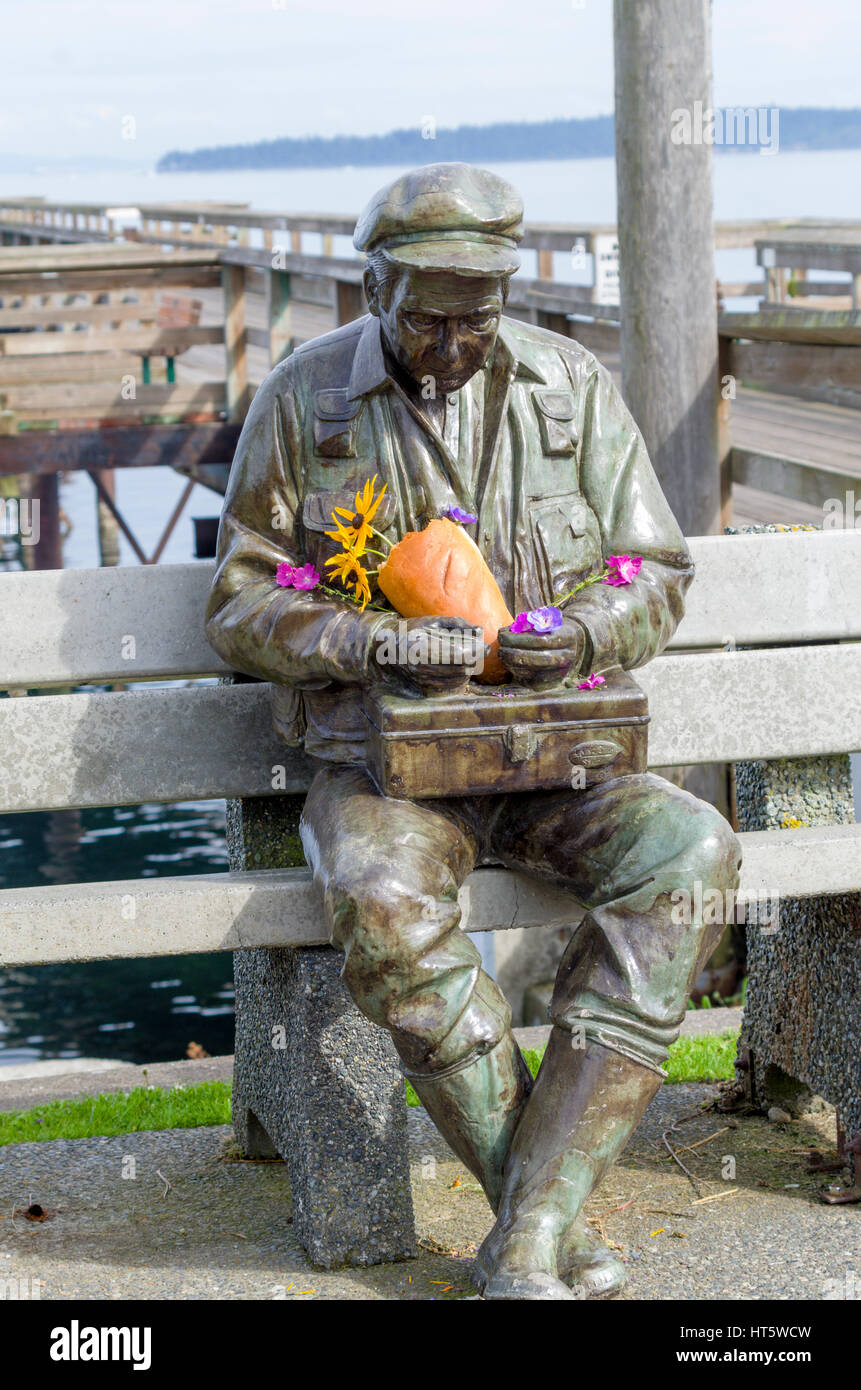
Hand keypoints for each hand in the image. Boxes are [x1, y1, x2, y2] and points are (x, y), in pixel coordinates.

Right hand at [373, 615, 488, 693]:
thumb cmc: (413, 629)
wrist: (389, 646)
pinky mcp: (423, 684)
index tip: (485, 646)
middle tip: (483, 652)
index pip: (456, 653)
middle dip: (475, 661)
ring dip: (469, 669)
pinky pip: (448, 685)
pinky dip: (460, 677)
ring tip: (474, 658)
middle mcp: (419, 665)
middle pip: (458, 668)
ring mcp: (421, 677)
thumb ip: (456, 624)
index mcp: (421, 646)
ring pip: (455, 679)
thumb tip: (478, 631)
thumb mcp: (432, 621)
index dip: (474, 651)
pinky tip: (463, 668)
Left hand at [497, 614, 586, 689]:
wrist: (575, 644)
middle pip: (536, 659)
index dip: (517, 639)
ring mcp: (561, 672)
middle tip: (499, 649)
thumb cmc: (553, 629)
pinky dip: (518, 675)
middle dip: (512, 654)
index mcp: (567, 637)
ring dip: (512, 665)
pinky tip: (510, 666)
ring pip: (533, 673)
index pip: (540, 640)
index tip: (501, 635)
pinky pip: (532, 683)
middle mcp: (567, 656)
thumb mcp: (546, 621)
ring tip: (502, 655)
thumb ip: (528, 624)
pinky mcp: (553, 683)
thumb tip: (506, 632)